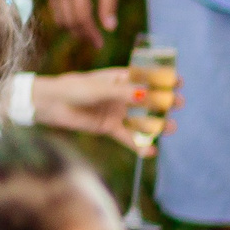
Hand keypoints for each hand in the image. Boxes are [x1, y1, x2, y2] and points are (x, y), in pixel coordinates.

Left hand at [27, 65, 179, 149]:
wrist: (50, 105)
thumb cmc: (74, 89)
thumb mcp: (100, 89)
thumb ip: (124, 93)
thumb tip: (148, 97)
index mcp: (120, 78)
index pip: (146, 78)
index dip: (163, 79)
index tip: (178, 81)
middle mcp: (121, 95)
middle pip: (148, 100)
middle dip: (164, 102)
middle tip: (178, 104)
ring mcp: (116, 112)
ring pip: (141, 119)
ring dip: (156, 125)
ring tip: (171, 129)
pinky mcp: (109, 128)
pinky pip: (127, 137)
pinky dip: (139, 145)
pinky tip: (150, 151)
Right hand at [47, 0, 122, 47]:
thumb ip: (109, 2)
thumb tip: (109, 28)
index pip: (81, 17)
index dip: (90, 34)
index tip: (100, 44)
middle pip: (68, 21)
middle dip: (82, 35)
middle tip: (96, 42)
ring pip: (59, 17)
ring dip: (73, 29)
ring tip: (89, 33)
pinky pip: (55, 8)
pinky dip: (65, 18)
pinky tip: (79, 20)